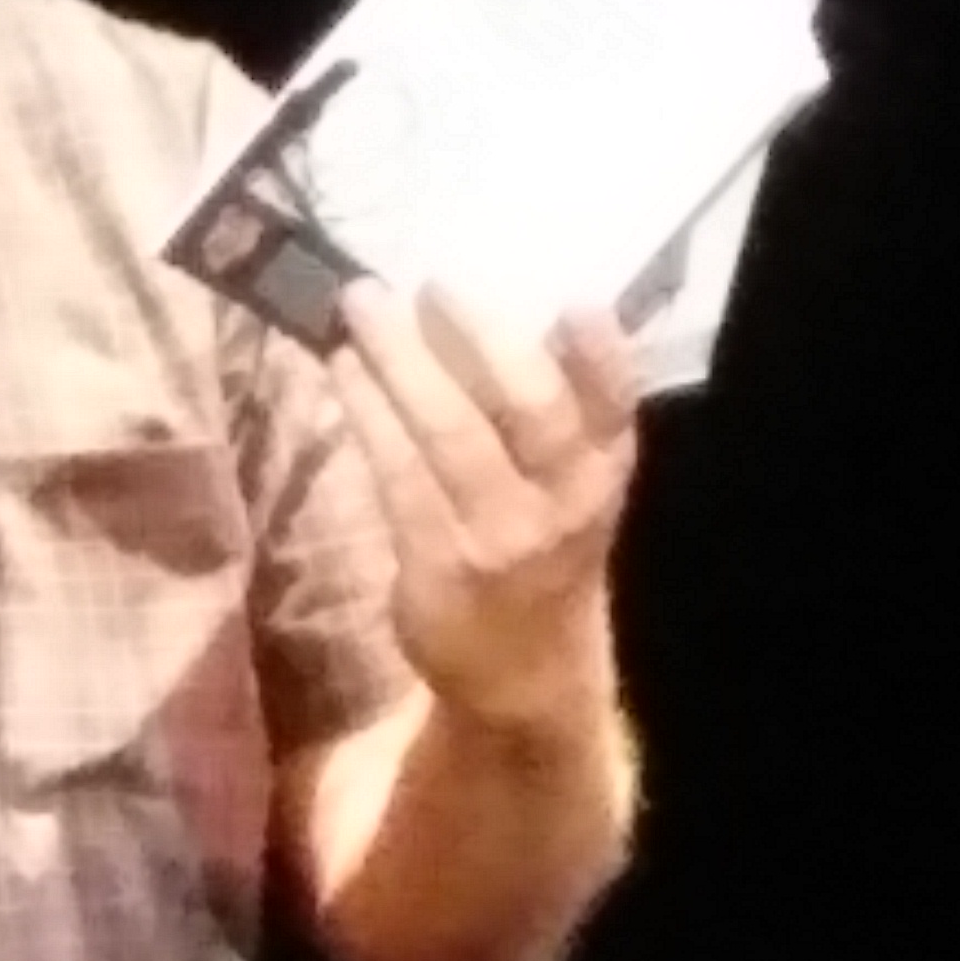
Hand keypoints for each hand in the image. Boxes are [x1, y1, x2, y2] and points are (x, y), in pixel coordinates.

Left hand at [325, 281, 642, 735]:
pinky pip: (398, 474)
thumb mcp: (577, 486)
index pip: (615, 406)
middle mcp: (563, 504)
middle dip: (479, 338)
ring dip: (400, 361)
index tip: (576, 300)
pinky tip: (344, 369)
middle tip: (430, 280)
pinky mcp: (438, 564)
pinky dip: (368, 411)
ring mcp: (500, 537)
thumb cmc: (546, 554)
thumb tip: (508, 303)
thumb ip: (563, 409)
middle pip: (529, 410)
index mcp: (605, 473)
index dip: (601, 355)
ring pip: (450, 433)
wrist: (527, 679)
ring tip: (361, 303)